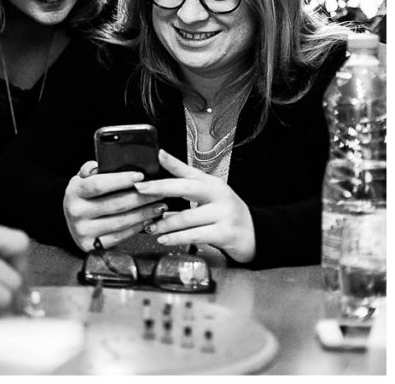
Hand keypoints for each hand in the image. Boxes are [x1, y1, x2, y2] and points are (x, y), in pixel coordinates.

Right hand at [63, 160, 167, 251]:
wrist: (70, 221)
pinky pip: (119, 236)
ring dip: (144, 214)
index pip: (99, 185)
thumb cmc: (82, 197)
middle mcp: (76, 212)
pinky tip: (148, 220)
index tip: (140, 176)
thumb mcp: (81, 179)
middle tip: (160, 192)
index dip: (121, 180)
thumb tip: (102, 164)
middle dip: (141, 197)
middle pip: (115, 204)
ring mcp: (83, 230)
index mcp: (73, 192)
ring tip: (159, 206)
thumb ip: (90, 169)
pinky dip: (136, 228)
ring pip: (120, 222)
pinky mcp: (92, 245)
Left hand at [134, 150, 255, 262]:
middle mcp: (219, 195)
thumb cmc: (225, 210)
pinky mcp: (225, 233)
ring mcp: (224, 214)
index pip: (188, 171)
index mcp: (212, 183)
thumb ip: (183, 176)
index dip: (171, 163)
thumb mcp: (207, 190)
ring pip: (187, 217)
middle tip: (140, 190)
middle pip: (187, 188)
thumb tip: (161, 157)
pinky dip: (177, 238)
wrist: (254, 233)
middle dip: (160, 188)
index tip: (155, 156)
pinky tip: (164, 239)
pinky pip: (195, 235)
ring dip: (165, 223)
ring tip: (150, 226)